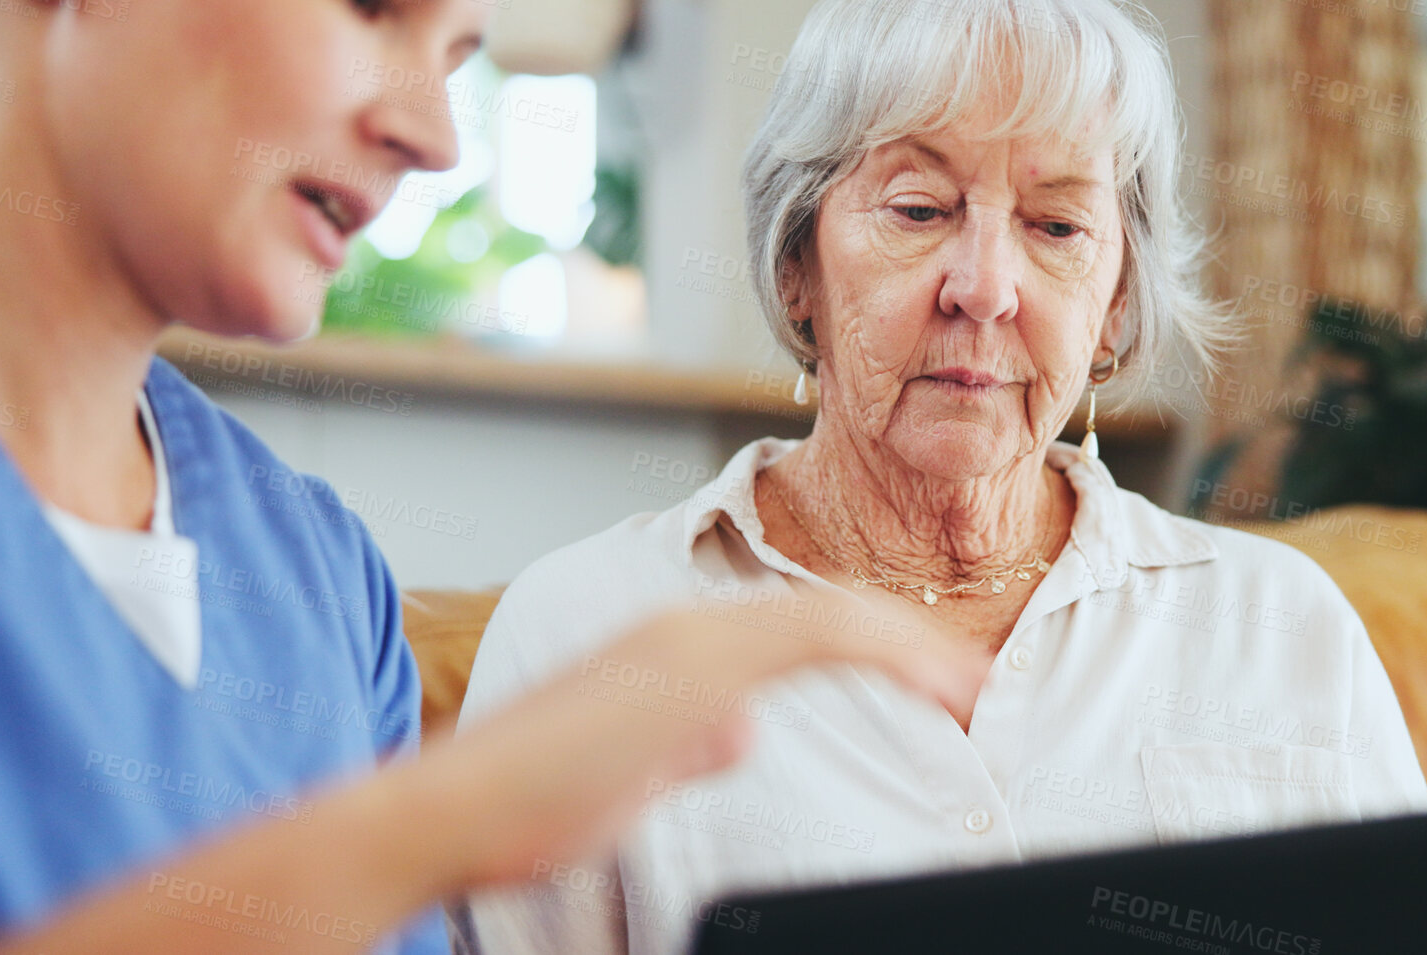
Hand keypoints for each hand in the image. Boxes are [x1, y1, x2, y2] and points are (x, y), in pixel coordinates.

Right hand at [435, 592, 989, 888]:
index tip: (933, 687)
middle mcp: (689, 628)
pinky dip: (889, 654)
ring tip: (972, 687)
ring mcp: (693, 639)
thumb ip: (688, 742)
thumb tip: (738, 729)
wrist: (454, 810)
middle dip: (910, 646)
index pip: (798, 635)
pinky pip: (819, 638)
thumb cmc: (527, 804)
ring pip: (834, 618)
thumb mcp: (629, 774)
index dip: (875, 652)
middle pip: (827, 616)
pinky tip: (935, 689)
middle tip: (973, 682)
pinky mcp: (697, 664)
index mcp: (675, 652)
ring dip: (913, 648)